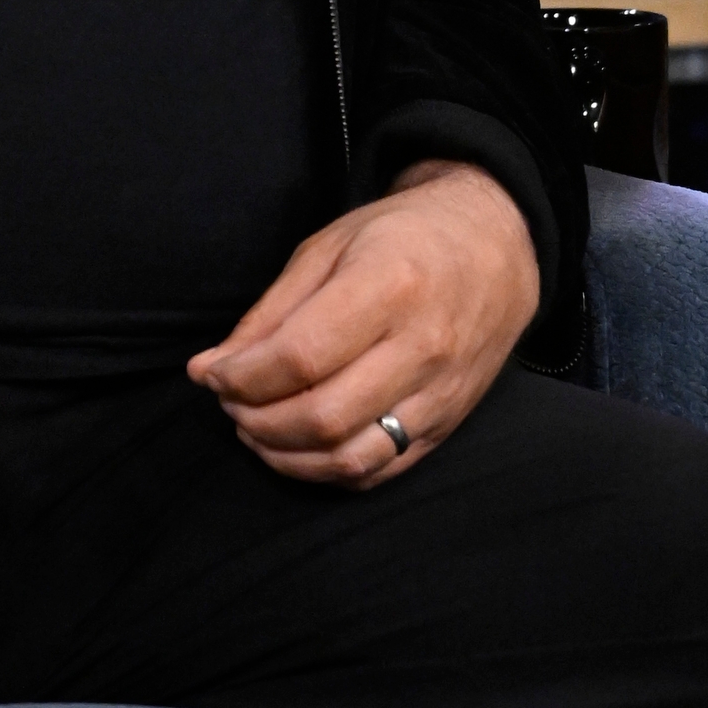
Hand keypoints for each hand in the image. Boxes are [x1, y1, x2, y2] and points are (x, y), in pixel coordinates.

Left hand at [187, 160, 538, 485]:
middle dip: (256, 420)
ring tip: (255, 428)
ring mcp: (441, 394)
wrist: (497, 248)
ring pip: (351, 457)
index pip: (299, 357)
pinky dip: (326, 470)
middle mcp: (422, 347)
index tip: (211, 373)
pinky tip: (297, 448)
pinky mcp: (448, 424)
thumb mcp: (329, 247)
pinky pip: (380, 469)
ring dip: (286, 455)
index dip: (242, 377)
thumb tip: (210, 369)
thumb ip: (270, 312)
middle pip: (323, 416)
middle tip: (230, 402)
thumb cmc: (403, 237)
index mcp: (389, 286)